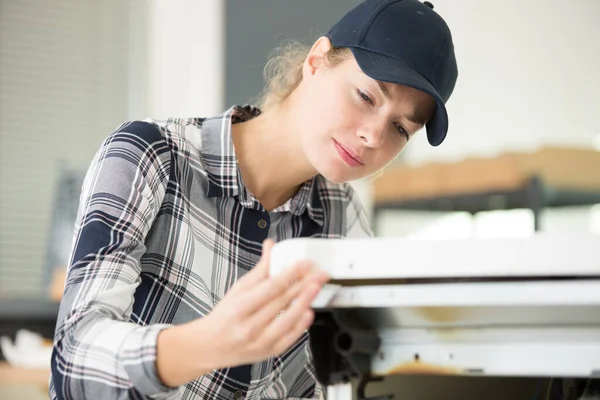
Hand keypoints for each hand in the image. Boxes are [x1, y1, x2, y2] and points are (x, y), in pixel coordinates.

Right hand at [199, 239, 328, 367]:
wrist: (212, 345)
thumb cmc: (225, 315)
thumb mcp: (238, 289)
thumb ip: (259, 270)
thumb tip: (271, 246)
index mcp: (240, 307)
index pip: (269, 287)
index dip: (289, 274)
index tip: (303, 264)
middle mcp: (250, 326)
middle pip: (281, 301)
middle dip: (303, 284)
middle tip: (319, 273)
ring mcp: (260, 341)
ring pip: (287, 320)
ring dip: (304, 302)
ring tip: (316, 287)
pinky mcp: (270, 351)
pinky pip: (289, 338)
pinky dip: (301, 325)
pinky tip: (309, 311)